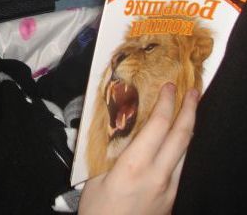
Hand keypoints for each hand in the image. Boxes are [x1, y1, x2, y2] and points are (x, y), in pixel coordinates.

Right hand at [79, 82, 198, 214]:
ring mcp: (169, 188)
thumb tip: (117, 132)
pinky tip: (175, 142)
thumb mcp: (95, 177)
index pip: (159, 126)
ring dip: (189, 128)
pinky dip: (180, 147)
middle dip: (190, 109)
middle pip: (182, 136)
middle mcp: (158, 175)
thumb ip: (110, 154)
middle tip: (193, 90)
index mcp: (135, 166)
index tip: (169, 86)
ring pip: (186, 151)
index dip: (166, 102)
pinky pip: (180, 167)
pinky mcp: (171, 199)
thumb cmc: (97, 212)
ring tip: (189, 111)